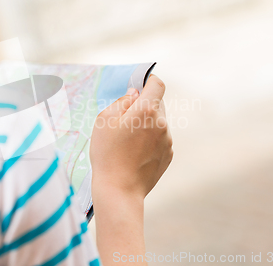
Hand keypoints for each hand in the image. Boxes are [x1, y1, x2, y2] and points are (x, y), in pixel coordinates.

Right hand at [90, 74, 172, 199]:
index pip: (157, 85)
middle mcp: (162, 123)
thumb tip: (134, 94)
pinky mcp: (168, 154)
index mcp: (146, 110)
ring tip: (127, 142)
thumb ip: (122, 102)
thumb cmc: (108, 154)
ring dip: (146, 124)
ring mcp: (167, 140)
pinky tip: (134, 153)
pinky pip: (160, 138)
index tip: (138, 87)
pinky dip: (150, 140)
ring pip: (158, 122)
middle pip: (157, 104)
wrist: (119, 190)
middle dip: (143, 107)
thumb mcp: (104, 121)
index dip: (148, 82)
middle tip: (124, 121)